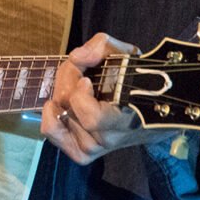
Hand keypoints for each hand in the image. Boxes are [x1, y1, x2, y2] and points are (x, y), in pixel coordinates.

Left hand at [41, 32, 167, 164]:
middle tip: (77, 69)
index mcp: (125, 118)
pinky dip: (50, 121)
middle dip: (67, 80)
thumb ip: (101, 47)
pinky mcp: (83, 152)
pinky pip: (55, 138)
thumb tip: (77, 57)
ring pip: (59, 121)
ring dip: (59, 97)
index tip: (86, 80)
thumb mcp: (124, 55)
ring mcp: (95, 148)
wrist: (149, 112)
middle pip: (69, 110)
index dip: (81, 96)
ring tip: (72, 86)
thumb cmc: (134, 81)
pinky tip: (56, 107)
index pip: (92, 119)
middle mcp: (109, 138)